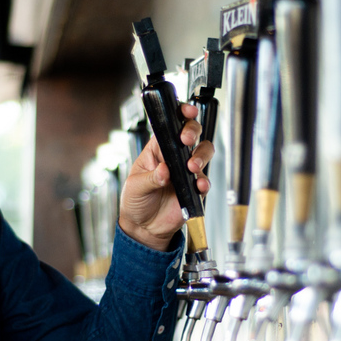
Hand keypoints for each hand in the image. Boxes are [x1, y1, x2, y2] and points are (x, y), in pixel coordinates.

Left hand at [118, 103, 214, 250]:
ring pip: (203, 153)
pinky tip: (198, 185)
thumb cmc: (136, 202)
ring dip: (200, 156)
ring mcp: (186, 171)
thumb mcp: (135, 187)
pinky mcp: (194, 188)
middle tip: (186, 139)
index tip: (186, 112)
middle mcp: (174, 156)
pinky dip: (204, 181)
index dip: (180, 114)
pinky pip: (205, 180)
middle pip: (191, 133)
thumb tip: (164, 170)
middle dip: (192, 131)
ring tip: (191, 167)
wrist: (144, 228)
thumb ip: (151, 178)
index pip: (170, 125)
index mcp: (157, 149)